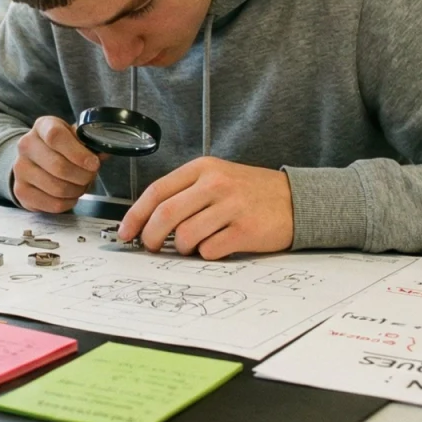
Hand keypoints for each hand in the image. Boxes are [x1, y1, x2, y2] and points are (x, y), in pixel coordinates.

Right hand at [12, 116, 101, 213]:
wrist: (34, 162)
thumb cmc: (60, 148)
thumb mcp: (73, 138)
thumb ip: (88, 143)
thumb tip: (103, 152)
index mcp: (42, 126)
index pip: (56, 136)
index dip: (78, 152)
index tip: (94, 163)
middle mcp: (26, 145)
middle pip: (59, 166)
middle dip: (83, 175)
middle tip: (90, 176)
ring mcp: (20, 169)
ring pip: (57, 188)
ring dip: (77, 190)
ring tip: (80, 185)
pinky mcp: (21, 191)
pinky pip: (53, 204)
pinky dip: (68, 203)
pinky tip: (70, 195)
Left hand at [118, 157, 293, 259]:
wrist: (296, 200)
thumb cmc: (251, 192)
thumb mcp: (217, 178)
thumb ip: (186, 193)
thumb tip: (149, 221)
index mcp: (203, 168)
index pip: (157, 191)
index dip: (136, 214)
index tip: (126, 231)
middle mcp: (215, 184)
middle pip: (165, 214)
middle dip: (151, 237)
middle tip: (150, 247)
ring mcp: (231, 206)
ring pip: (185, 235)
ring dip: (182, 248)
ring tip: (192, 245)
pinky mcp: (244, 230)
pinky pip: (209, 250)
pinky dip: (206, 253)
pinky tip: (216, 246)